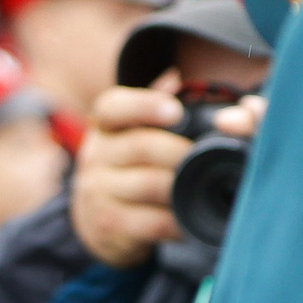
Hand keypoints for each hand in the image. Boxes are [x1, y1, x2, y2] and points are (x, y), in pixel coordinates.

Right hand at [71, 74, 193, 267]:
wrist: (94, 220)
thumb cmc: (128, 167)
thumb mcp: (132, 132)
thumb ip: (154, 105)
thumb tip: (177, 77)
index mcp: (105, 125)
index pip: (114, 107)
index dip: (145, 105)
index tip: (176, 112)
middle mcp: (96, 155)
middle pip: (142, 146)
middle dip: (181, 152)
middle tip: (208, 158)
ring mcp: (98, 191)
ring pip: (150, 184)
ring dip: (183, 186)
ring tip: (204, 187)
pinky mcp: (107, 225)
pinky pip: (152, 221)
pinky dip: (178, 220)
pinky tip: (190, 218)